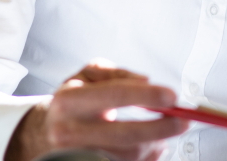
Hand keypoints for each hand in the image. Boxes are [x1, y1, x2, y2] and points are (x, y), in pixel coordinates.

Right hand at [5, 61, 189, 160]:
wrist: (42, 133)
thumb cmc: (70, 101)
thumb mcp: (86, 75)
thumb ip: (116, 73)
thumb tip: (145, 81)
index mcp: (70, 101)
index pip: (115, 95)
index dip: (147, 96)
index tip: (171, 96)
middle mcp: (70, 131)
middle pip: (125, 134)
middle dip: (161, 128)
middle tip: (184, 120)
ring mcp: (77, 155)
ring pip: (128, 156)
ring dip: (155, 143)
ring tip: (165, 132)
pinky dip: (146, 156)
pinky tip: (151, 145)